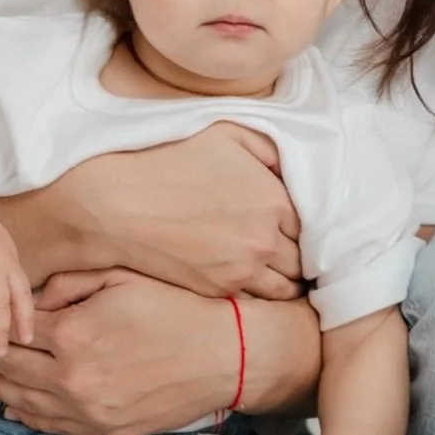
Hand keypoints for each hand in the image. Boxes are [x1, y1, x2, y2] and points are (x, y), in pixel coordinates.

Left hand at [0, 270, 243, 434]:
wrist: (225, 356)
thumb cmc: (177, 307)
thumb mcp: (122, 277)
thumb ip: (70, 283)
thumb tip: (35, 299)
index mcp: (74, 332)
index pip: (15, 329)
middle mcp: (73, 376)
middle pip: (12, 368)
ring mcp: (89, 410)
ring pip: (25, 403)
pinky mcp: (105, 431)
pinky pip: (54, 427)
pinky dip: (28, 418)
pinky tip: (14, 410)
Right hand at [7, 123, 303, 298]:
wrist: (121, 205)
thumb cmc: (171, 163)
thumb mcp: (224, 135)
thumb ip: (268, 147)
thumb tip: (290, 168)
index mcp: (274, 199)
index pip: (313, 223)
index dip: (306, 224)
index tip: (297, 226)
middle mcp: (266, 237)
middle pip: (304, 258)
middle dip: (302, 255)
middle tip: (296, 253)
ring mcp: (244, 268)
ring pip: (287, 286)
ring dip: (288, 280)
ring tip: (280, 273)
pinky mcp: (221, 290)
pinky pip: (258, 300)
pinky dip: (261, 294)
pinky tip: (254, 283)